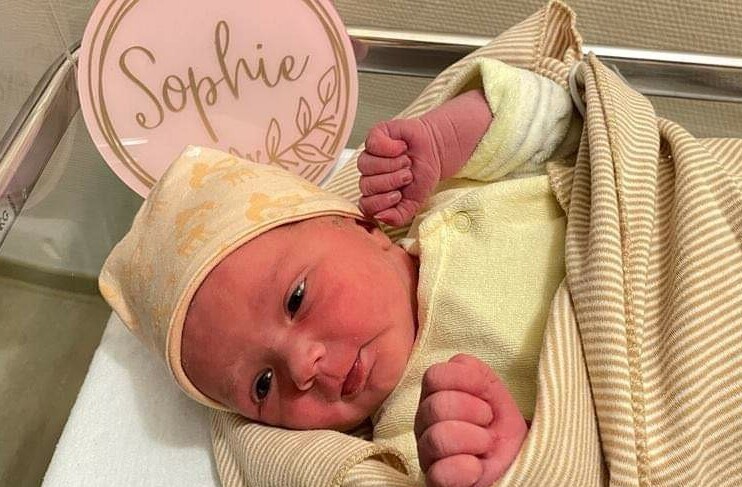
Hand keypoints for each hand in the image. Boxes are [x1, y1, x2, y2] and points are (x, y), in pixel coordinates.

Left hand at [357, 119, 442, 226]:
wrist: (435, 153)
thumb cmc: (422, 176)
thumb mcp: (414, 204)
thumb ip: (398, 217)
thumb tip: (379, 217)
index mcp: (374, 194)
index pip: (366, 205)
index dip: (382, 201)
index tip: (399, 195)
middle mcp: (368, 175)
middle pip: (366, 185)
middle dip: (391, 181)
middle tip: (407, 175)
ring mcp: (368, 155)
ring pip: (366, 165)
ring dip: (392, 164)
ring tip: (406, 161)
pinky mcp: (374, 136)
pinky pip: (372, 145)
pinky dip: (390, 147)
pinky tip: (401, 148)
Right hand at [414, 354, 527, 486]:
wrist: (514, 463)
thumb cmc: (500, 428)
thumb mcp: (495, 394)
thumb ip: (477, 374)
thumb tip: (460, 362)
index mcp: (435, 396)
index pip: (434, 375)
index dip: (468, 381)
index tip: (487, 397)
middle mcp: (424, 422)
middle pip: (436, 405)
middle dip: (474, 412)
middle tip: (488, 423)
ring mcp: (426, 453)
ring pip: (437, 437)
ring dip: (474, 440)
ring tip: (486, 446)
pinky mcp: (434, 481)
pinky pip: (439, 472)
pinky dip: (465, 469)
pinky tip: (476, 468)